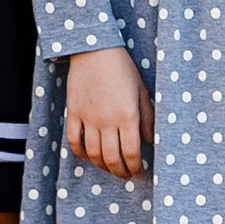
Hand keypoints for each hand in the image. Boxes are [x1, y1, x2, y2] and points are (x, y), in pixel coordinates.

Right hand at [64, 45, 153, 176]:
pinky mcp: (73, 112)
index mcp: (128, 115)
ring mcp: (88, 117)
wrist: (95, 49)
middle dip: (120, 171)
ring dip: (102, 165)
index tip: (139, 172)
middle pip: (112, 158)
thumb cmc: (123, 68)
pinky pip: (74, 140)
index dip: (136, 168)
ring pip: (93, 153)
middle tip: (126, 174)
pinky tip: (87, 156)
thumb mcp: (142, 91)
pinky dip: (80, 153)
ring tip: (109, 167)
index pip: (132, 152)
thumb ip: (148, 118)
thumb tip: (151, 141)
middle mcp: (107, 120)